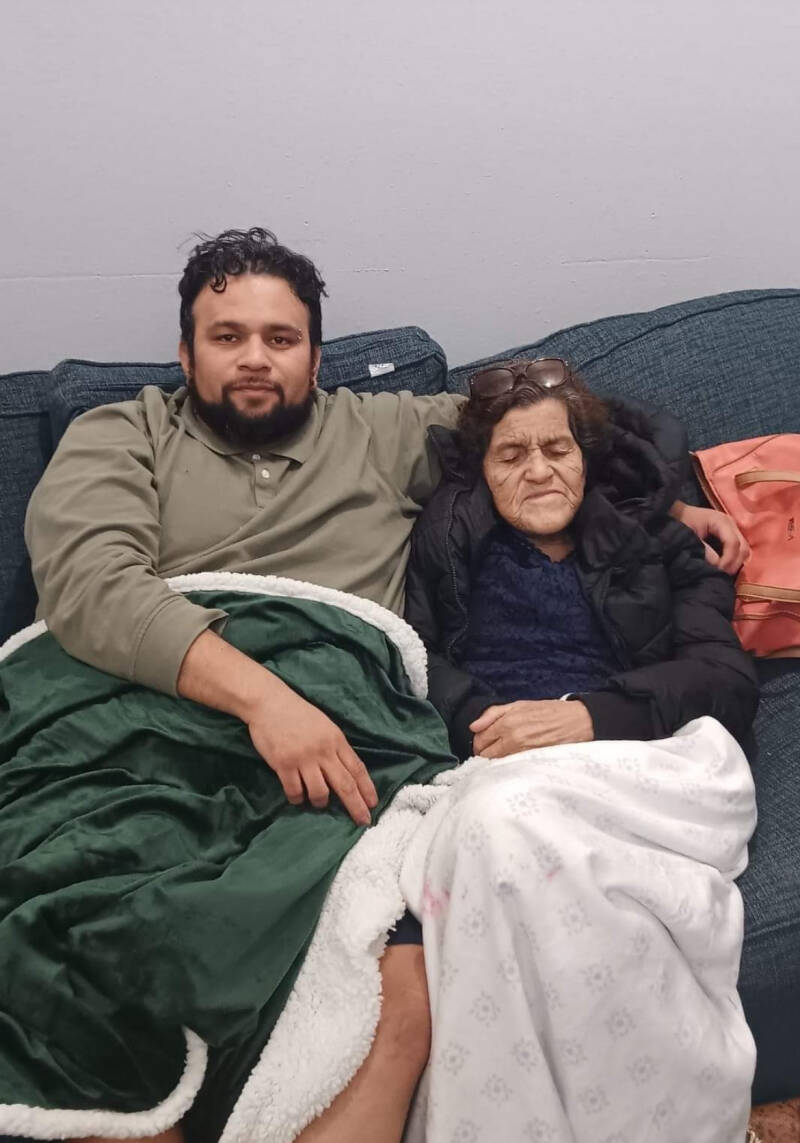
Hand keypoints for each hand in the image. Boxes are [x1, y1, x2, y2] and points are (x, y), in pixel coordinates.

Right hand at [247, 689, 377, 825]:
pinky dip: (297, 798)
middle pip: (345, 784)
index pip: (357, 768)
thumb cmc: (299, 715)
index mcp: (336, 740)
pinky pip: (295, 791)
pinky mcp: (283, 764)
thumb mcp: (326, 727)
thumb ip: (336, 748)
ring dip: (321, 802)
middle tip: (362, 821)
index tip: (373, 805)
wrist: (270, 703)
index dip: (367, 788)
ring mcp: (303, 758)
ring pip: (320, 792)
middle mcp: (323, 751)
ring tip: (318, 802)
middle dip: (356, 806)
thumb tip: (347, 773)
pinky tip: (297, 797)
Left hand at [469, 700, 593, 757]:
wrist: (576, 721)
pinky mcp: (531, 762)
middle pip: (486, 755)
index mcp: (508, 722)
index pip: (480, 740)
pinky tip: (513, 760)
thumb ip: (493, 714)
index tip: (482, 742)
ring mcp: (523, 752)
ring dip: (495, 760)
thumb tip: (473, 726)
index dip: (478, 742)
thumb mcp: (519, 705)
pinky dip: (508, 765)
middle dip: (484, 753)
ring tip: (503, 754)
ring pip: (497, 763)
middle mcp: (513, 739)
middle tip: (490, 750)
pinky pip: (511, 766)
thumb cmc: (548, 711)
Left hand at [671, 501, 749, 573]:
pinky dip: (735, 559)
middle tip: (721, 575)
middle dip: (734, 563)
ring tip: (723, 572)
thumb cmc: (682, 522)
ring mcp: (733, 529)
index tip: (718, 570)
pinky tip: (725, 567)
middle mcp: (731, 524)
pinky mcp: (731, 535)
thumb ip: (704, 550)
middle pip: (743, 547)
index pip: (733, 543)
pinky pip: (739, 549)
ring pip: (744, 549)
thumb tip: (717, 564)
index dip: (728, 560)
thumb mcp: (690, 536)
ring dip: (736, 563)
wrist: (678, 514)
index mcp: (721, 521)